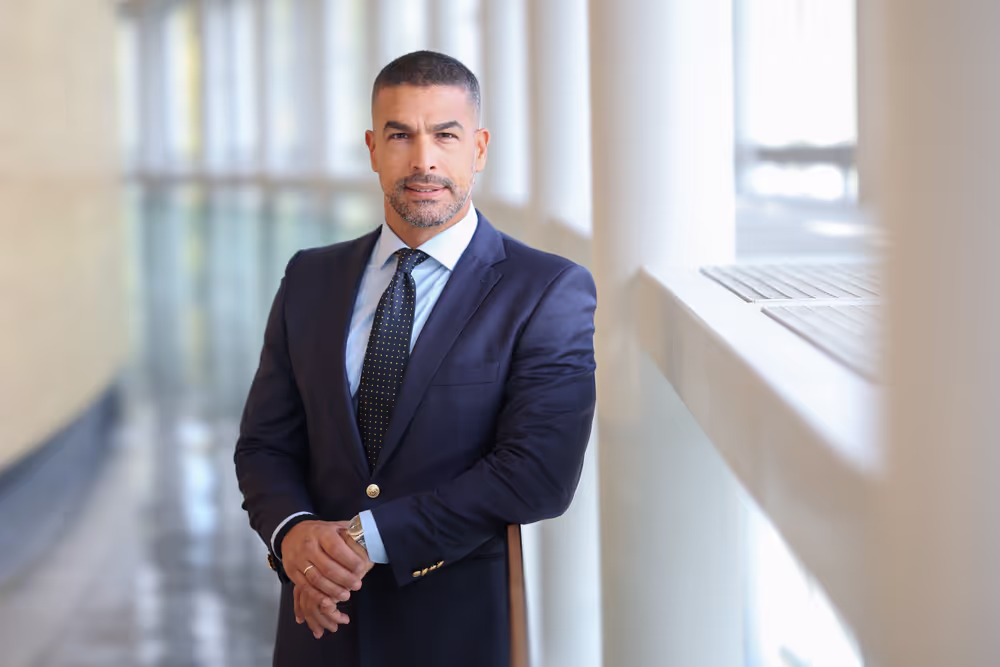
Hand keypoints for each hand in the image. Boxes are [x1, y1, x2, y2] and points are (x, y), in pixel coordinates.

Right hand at [282, 520, 372, 638]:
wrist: (291, 533)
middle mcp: (309, 547)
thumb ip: (350, 532)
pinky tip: (328, 602)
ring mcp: (299, 560)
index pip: (337, 549)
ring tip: (346, 595)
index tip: (362, 568)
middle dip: (345, 579)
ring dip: (333, 590)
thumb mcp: (334, 526)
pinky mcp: (292, 572)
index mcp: (322, 533)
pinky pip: (305, 587)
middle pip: (328, 567)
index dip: (350, 560)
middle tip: (357, 585)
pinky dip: (317, 596)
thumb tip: (369, 537)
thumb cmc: (319, 532)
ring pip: (316, 579)